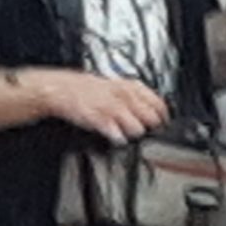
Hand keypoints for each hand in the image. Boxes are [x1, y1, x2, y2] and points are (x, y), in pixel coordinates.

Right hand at [39, 70, 168, 144]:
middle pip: (152, 120)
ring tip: (125, 133)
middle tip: (143, 131)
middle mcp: (125, 97)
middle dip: (150, 128)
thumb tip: (153, 110)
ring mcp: (114, 109)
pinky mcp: (102, 121)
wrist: (63, 90)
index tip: (160, 124)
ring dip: (133, 135)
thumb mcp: (117, 85)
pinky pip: (120, 136)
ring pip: (138, 130)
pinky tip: (114, 136)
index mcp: (130, 87)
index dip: (162, 117)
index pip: (159, 105)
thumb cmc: (88, 89)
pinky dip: (119, 139)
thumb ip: (136, 96)